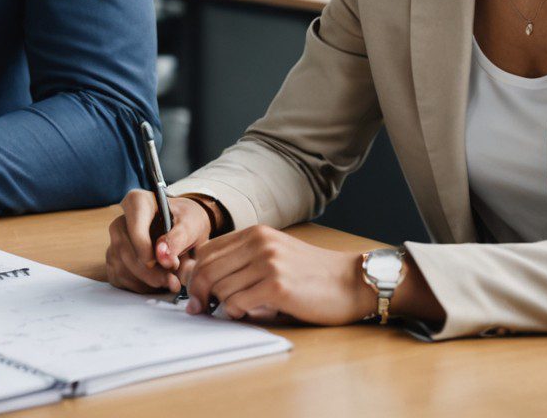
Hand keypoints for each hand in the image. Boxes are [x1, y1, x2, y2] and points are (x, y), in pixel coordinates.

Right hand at [105, 190, 212, 293]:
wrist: (184, 227)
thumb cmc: (186, 221)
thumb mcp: (191, 224)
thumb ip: (178, 239)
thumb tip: (163, 258)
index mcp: (137, 202)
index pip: (134, 229)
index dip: (146, 249)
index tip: (166, 264)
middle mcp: (121, 221)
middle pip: (125, 251)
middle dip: (150, 273)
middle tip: (173, 282)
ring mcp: (115, 241)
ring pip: (120, 266)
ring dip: (145, 281)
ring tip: (170, 282)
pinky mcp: (114, 258)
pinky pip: (118, 277)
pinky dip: (138, 285)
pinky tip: (156, 282)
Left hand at [177, 225, 374, 324]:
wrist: (351, 281)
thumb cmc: (312, 274)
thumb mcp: (275, 256)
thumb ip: (243, 262)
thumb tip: (203, 283)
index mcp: (256, 234)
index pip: (207, 251)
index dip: (195, 273)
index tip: (196, 292)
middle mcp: (259, 243)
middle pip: (206, 269)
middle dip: (198, 292)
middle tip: (200, 308)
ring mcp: (268, 263)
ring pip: (219, 287)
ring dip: (219, 304)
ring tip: (230, 310)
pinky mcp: (277, 286)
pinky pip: (236, 302)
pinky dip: (234, 311)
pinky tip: (243, 313)